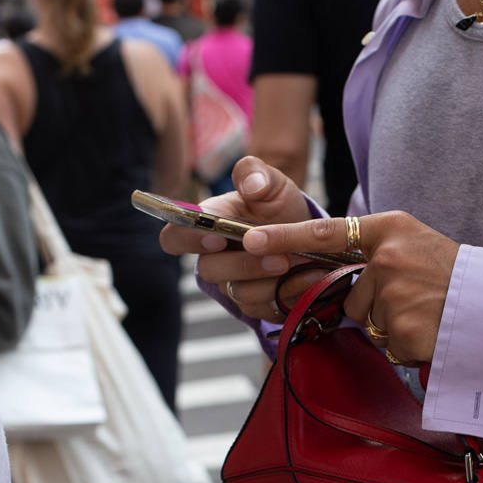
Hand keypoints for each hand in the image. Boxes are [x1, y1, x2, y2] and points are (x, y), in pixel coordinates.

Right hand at [157, 156, 328, 323]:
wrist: (308, 234)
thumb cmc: (278, 206)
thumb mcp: (273, 183)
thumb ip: (256, 173)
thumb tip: (251, 185)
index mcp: (209, 224)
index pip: (175, 237)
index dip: (188, 239)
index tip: (216, 237)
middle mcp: (215, 258)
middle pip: (209, 270)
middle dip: (244, 264)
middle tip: (278, 257)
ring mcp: (234, 283)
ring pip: (238, 293)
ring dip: (268, 281)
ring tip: (295, 264)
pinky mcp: (256, 304)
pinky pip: (262, 308)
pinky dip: (286, 294)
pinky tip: (307, 278)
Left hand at [242, 210, 459, 363]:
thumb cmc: (456, 275)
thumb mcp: (416, 243)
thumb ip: (376, 251)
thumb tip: (336, 277)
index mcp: (390, 229)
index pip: (324, 232)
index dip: (283, 237)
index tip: (249, 240)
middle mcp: (387, 258)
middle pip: (350, 295)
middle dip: (375, 306)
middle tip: (417, 299)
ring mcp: (394, 294)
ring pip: (368, 322)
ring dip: (392, 325)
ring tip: (428, 314)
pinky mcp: (402, 328)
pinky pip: (388, 344)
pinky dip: (407, 345)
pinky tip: (431, 330)